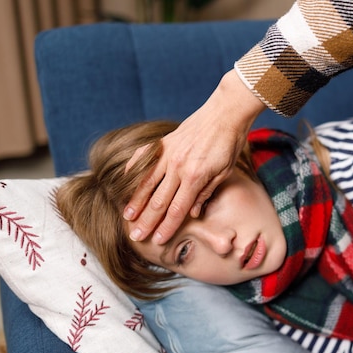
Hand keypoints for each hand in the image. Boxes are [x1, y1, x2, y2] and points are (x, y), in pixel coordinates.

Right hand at [124, 69, 265, 243]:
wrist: (225, 112)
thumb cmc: (228, 144)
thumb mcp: (224, 173)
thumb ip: (205, 193)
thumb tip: (193, 214)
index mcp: (195, 177)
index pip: (177, 210)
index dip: (166, 228)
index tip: (157, 241)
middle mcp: (178, 167)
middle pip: (158, 201)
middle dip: (147, 221)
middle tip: (135, 237)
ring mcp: (167, 153)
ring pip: (146, 183)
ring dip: (135, 202)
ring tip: (126, 217)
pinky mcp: (163, 142)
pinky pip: (143, 159)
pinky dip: (133, 172)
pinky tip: (125, 183)